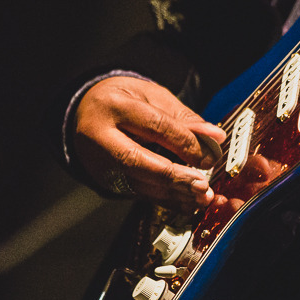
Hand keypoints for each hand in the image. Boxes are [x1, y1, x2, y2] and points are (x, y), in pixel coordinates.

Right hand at [73, 76, 225, 210]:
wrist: (86, 111)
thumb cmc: (123, 100)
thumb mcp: (152, 96)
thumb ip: (182, 118)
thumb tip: (213, 137)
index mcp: (113, 106)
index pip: (153, 126)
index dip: (184, 143)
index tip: (209, 154)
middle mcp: (99, 137)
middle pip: (136, 160)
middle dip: (173, 176)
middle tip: (201, 184)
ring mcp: (99, 162)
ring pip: (137, 183)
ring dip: (172, 193)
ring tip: (200, 196)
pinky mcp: (105, 180)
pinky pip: (138, 194)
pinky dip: (165, 200)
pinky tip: (186, 203)